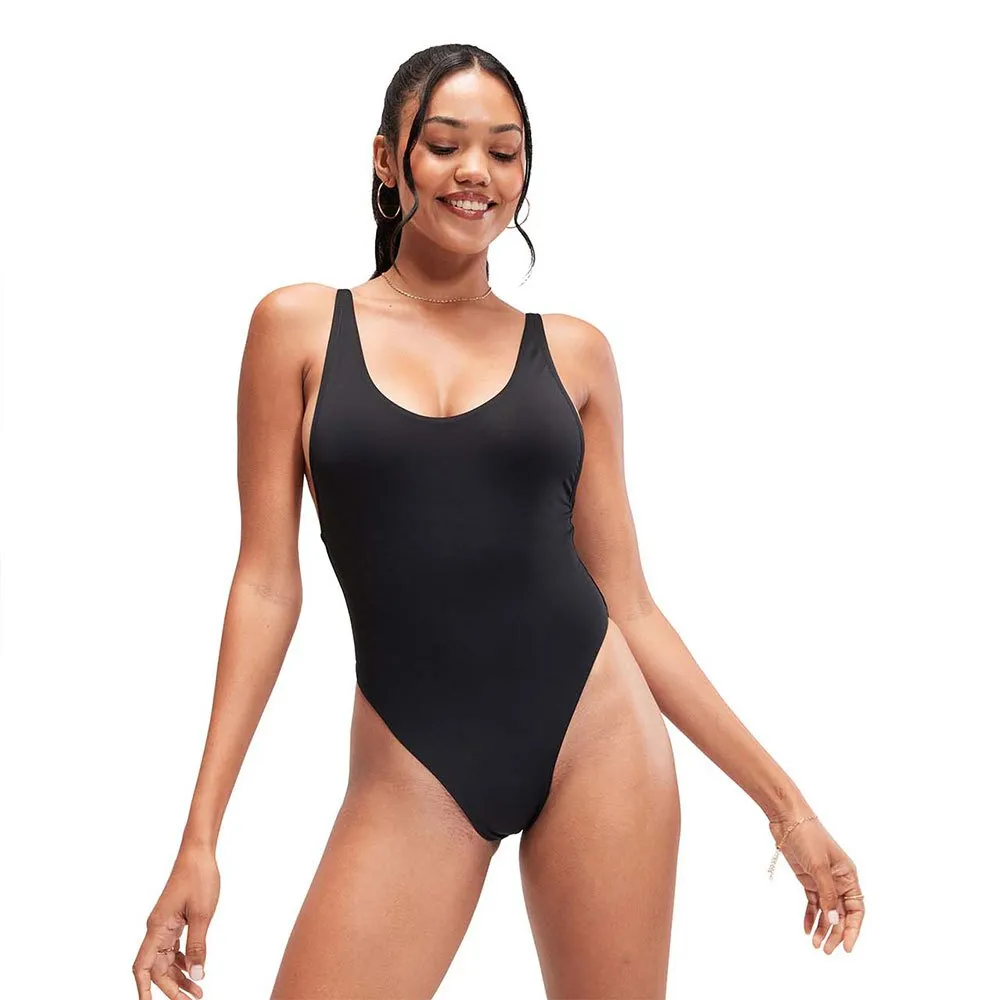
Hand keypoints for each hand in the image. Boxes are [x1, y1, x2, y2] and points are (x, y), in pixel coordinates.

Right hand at [133, 843, 219, 997]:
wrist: (199, 852)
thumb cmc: (198, 877)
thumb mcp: (202, 914)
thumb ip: (198, 946)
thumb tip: (196, 975)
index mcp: (158, 928)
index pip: (143, 967)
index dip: (144, 990)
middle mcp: (157, 929)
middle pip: (157, 968)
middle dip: (172, 988)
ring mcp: (165, 925)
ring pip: (167, 960)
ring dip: (180, 977)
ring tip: (198, 992)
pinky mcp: (175, 920)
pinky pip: (174, 948)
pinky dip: (183, 961)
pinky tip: (195, 970)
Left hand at [768, 814, 864, 953]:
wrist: (787, 818)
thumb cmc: (808, 837)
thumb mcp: (819, 867)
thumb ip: (827, 894)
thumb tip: (834, 921)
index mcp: (848, 876)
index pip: (856, 909)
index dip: (853, 929)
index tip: (846, 947)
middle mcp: (838, 880)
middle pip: (841, 913)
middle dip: (835, 933)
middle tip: (826, 950)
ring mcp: (822, 880)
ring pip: (826, 910)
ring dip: (822, 928)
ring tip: (816, 945)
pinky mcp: (808, 878)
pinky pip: (813, 902)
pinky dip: (810, 916)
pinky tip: (806, 930)